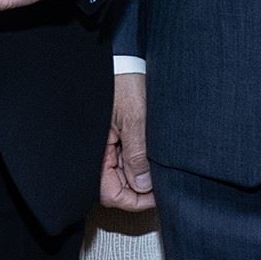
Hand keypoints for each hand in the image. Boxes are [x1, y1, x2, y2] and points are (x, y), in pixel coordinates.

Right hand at [100, 69, 153, 211]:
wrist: (122, 59)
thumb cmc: (121, 82)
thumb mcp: (134, 118)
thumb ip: (137, 153)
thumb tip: (144, 185)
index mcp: (95, 152)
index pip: (111, 194)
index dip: (135, 200)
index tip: (158, 196)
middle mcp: (98, 153)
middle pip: (119, 187)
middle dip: (142, 186)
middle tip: (166, 180)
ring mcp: (107, 147)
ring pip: (125, 174)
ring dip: (143, 172)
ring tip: (162, 162)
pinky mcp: (115, 138)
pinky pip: (127, 159)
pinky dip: (141, 159)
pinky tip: (155, 152)